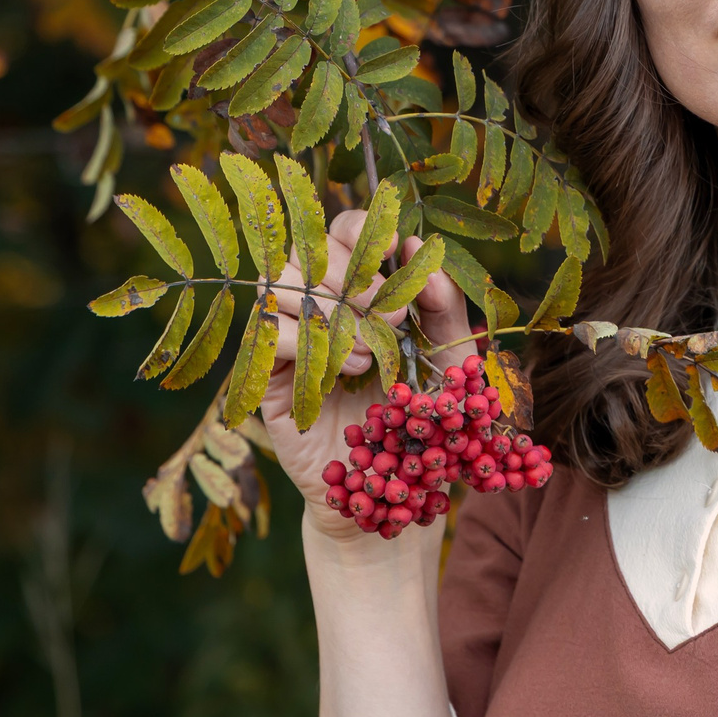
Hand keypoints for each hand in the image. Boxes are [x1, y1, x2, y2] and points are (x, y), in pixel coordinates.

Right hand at [261, 208, 475, 544]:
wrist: (393, 488)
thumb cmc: (424, 421)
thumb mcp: (451, 362)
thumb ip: (443, 306)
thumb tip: (420, 249)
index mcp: (359, 289)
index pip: (342, 230)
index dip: (362, 228)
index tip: (394, 249)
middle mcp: (317, 304)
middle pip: (308, 249)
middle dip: (355, 274)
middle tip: (393, 314)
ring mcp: (286, 336)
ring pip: (283, 284)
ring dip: (334, 310)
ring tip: (374, 351)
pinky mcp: (265, 374)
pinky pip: (270, 332)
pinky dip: (311, 342)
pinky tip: (350, 371)